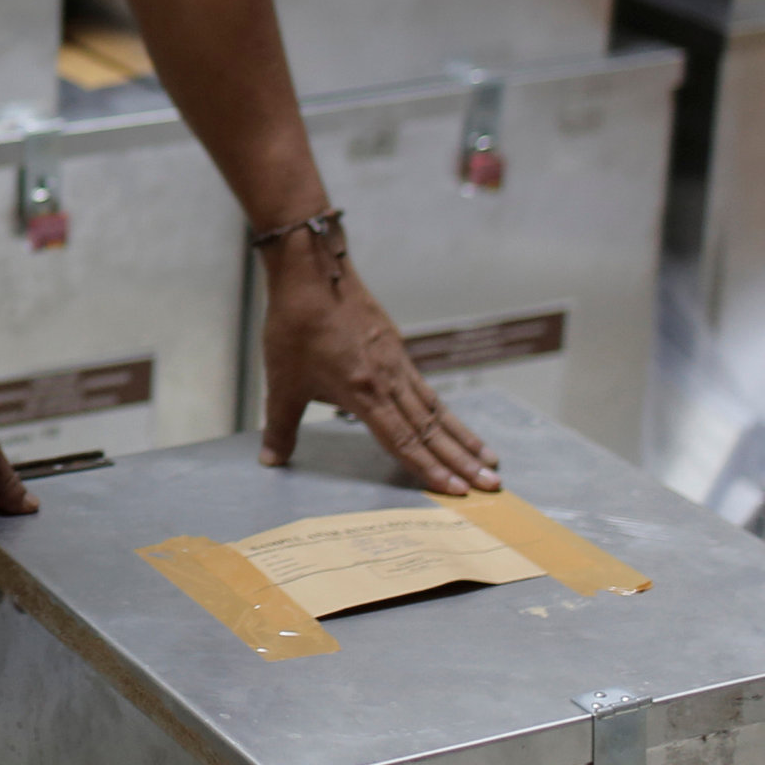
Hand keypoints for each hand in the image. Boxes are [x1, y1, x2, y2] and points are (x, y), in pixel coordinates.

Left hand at [256, 245, 501, 494]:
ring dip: (462, 437)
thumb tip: (271, 461)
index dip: (429, 469)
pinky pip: (425, 388)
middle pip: (431, 429)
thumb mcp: (282, 382)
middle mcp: (390, 380)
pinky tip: (449, 422)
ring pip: (435, 409)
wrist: (313, 273)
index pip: (403, 441)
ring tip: (489, 459)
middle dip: (462, 461)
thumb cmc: (295, 327)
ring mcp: (397, 362)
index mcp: (364, 392)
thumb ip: (280, 426)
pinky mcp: (395, 347)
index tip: (457, 491)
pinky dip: (443, 411)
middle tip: (493, 485)